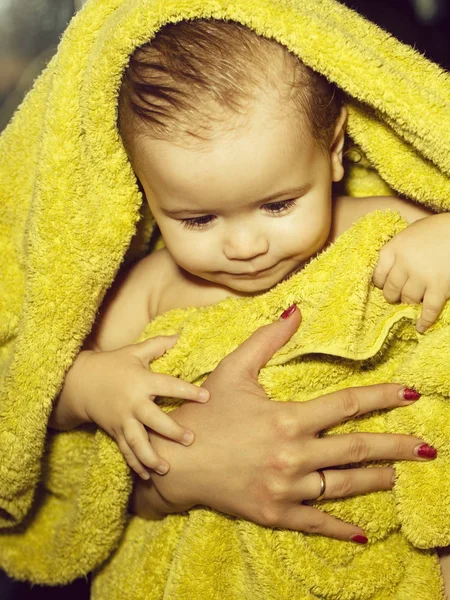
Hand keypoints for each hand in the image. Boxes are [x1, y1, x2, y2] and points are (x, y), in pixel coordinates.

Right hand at [55, 336, 208, 478]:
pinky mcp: (115, 431)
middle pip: (154, 420)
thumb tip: (181, 335)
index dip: (187, 391)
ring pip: (137, 442)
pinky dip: (135, 464)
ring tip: (166, 468)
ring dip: (151, 457)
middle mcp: (132, 403)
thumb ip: (158, 345)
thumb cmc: (113, 364)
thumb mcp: (134, 351)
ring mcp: (122, 420)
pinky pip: (126, 451)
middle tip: (191, 439)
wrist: (79, 383)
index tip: (206, 397)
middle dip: (172, 431)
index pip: (168, 385)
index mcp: (141, 381)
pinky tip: (148, 477)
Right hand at [131, 307, 433, 541]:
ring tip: (398, 475)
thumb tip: (296, 309)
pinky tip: (363, 533)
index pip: (347, 404)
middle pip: (356, 449)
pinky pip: (316, 523)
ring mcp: (285, 488)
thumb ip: (268, 339)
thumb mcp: (234, 369)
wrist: (176, 461)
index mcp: (287, 418)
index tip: (409, 393)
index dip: (382, 396)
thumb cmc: (206, 412)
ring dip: (376, 481)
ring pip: (343, 486)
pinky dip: (341, 529)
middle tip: (426, 447)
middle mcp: (292, 455)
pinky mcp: (274, 512)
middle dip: (396, 447)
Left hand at [373, 213, 449, 331]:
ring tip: (412, 304)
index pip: (378, 273)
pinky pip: (428, 310)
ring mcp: (422, 277)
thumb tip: (392, 267)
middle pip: (391, 289)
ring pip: (408, 299)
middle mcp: (404, 264)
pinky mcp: (439, 287)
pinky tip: (420, 327)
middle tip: (396, 297)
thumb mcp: (413, 232)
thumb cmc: (439, 228)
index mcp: (395, 248)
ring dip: (409, 303)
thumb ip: (401, 248)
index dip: (380, 282)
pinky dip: (424, 320)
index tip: (382, 286)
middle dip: (392, 295)